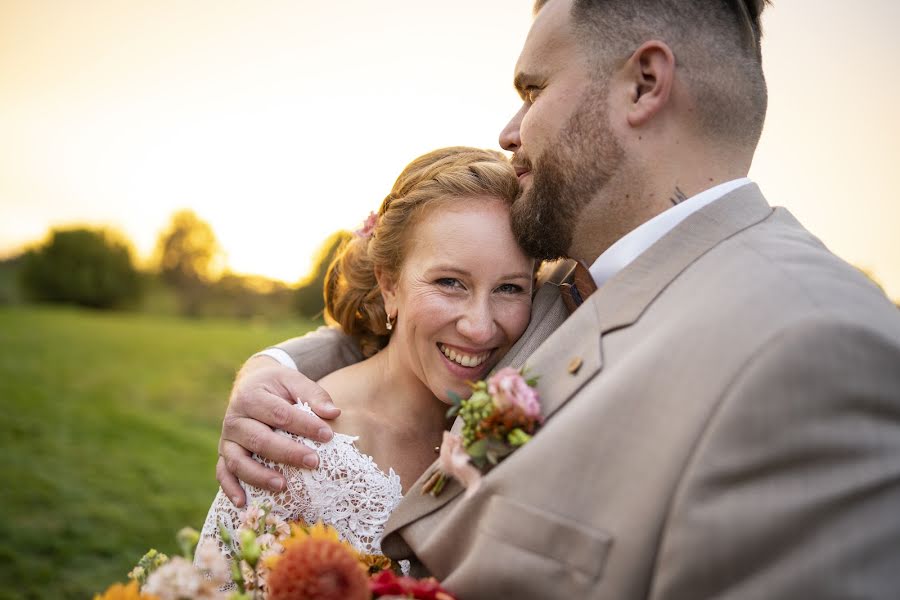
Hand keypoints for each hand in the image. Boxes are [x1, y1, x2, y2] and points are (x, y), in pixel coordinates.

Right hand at [216, 356, 340, 506]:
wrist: (251, 384)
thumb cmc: (277, 386)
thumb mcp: (293, 380)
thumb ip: (313, 394)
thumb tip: (333, 413)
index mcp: (251, 397)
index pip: (279, 414)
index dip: (305, 425)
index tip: (328, 435)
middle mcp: (234, 419)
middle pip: (259, 440)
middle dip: (287, 453)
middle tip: (314, 462)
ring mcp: (227, 439)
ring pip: (238, 460)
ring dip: (259, 476)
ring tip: (282, 486)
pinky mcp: (224, 453)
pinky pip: (223, 473)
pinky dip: (230, 488)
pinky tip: (243, 502)